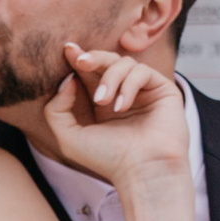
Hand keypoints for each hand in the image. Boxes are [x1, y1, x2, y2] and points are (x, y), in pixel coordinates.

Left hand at [27, 46, 192, 196]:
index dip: (79, 58)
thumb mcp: (69, 137)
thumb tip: (68, 80)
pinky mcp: (162, 90)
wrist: (142, 171)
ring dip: (109, 78)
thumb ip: (57, 109)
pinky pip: (141, 72)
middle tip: (80, 62)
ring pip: (124, 63)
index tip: (67, 49)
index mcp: (103, 104)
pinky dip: (128, 85)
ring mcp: (144, 92)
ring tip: (102, 102)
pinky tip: (121, 107)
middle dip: (92, 57)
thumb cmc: (108, 160)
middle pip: (107, 61)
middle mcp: (124, 94)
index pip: (90, 73)